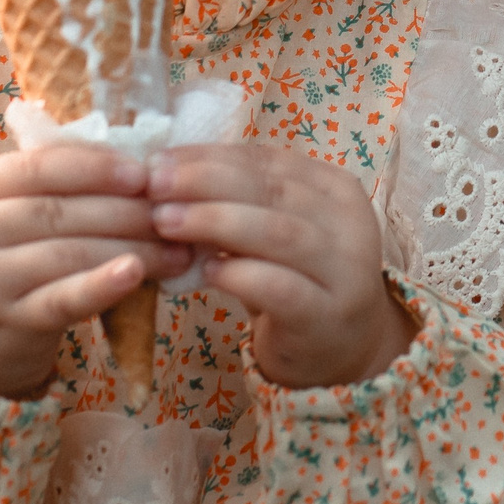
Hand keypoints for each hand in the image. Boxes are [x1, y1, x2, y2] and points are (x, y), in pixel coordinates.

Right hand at [0, 144, 192, 398]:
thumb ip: (43, 187)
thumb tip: (133, 163)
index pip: (38, 167)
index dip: (95, 167)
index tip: (143, 172)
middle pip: (58, 211)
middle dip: (125, 210)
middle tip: (173, 213)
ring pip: (67, 253)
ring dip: (131, 247)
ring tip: (177, 249)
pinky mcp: (6, 324)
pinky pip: (61, 300)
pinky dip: (101, 285)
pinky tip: (136, 273)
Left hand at [148, 143, 417, 388]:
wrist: (343, 347)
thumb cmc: (297, 277)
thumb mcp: (274, 230)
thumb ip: (239, 200)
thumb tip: (167, 171)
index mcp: (335, 188)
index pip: (267, 160)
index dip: (210, 157)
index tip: (159, 160)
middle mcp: (350, 223)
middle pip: (271, 190)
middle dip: (205, 182)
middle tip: (154, 184)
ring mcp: (345, 271)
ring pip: (278, 234)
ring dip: (215, 222)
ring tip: (165, 221)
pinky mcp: (328, 316)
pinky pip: (282, 289)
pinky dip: (240, 274)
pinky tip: (204, 271)